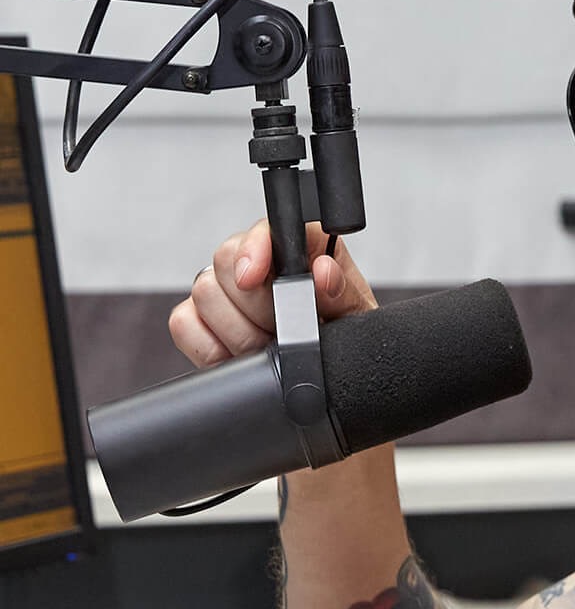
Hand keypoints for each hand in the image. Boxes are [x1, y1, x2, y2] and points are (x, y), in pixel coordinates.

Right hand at [168, 218, 377, 367]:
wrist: (326, 380)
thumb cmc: (343, 342)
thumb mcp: (356, 318)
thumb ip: (343, 292)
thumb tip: (323, 272)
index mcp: (302, 251)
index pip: (268, 228)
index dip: (256, 248)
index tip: (255, 277)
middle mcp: (259, 263)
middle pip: (226, 258)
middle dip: (255, 306)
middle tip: (280, 330)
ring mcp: (225, 291)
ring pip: (205, 293)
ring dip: (240, 331)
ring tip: (269, 346)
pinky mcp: (200, 321)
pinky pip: (183, 323)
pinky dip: (210, 346)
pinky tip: (239, 356)